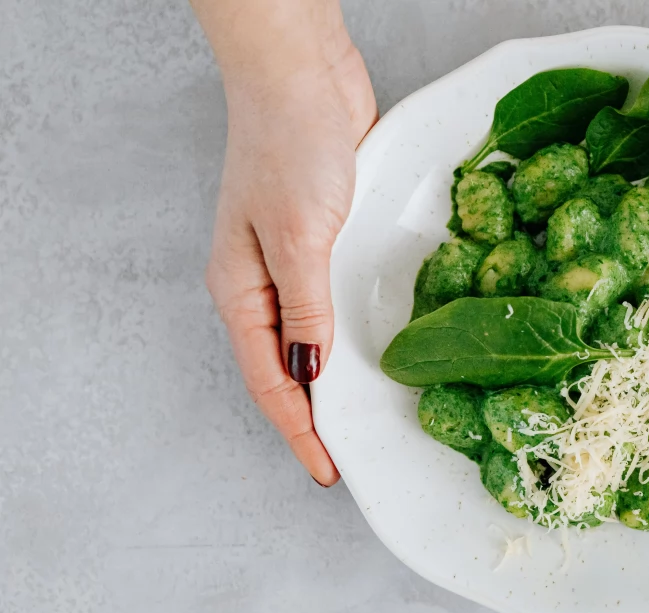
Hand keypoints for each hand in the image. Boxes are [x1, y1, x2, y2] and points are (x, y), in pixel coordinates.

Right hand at [204, 40, 376, 485]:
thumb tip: (310, 374)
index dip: (299, 431)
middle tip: (352, 457)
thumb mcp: (297, 235)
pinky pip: (338, 302)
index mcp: (241, 289)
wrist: (304, 76)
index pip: (269, 381)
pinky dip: (353, 334)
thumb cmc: (289, 145)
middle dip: (316, 418)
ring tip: (369, 419)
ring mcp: (297, 262)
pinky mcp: (328, 240)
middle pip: (288, 368)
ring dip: (338, 380)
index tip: (329, 471)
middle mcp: (265, 284)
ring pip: (314, 339)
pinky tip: (378, 350)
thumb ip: (304, 308)